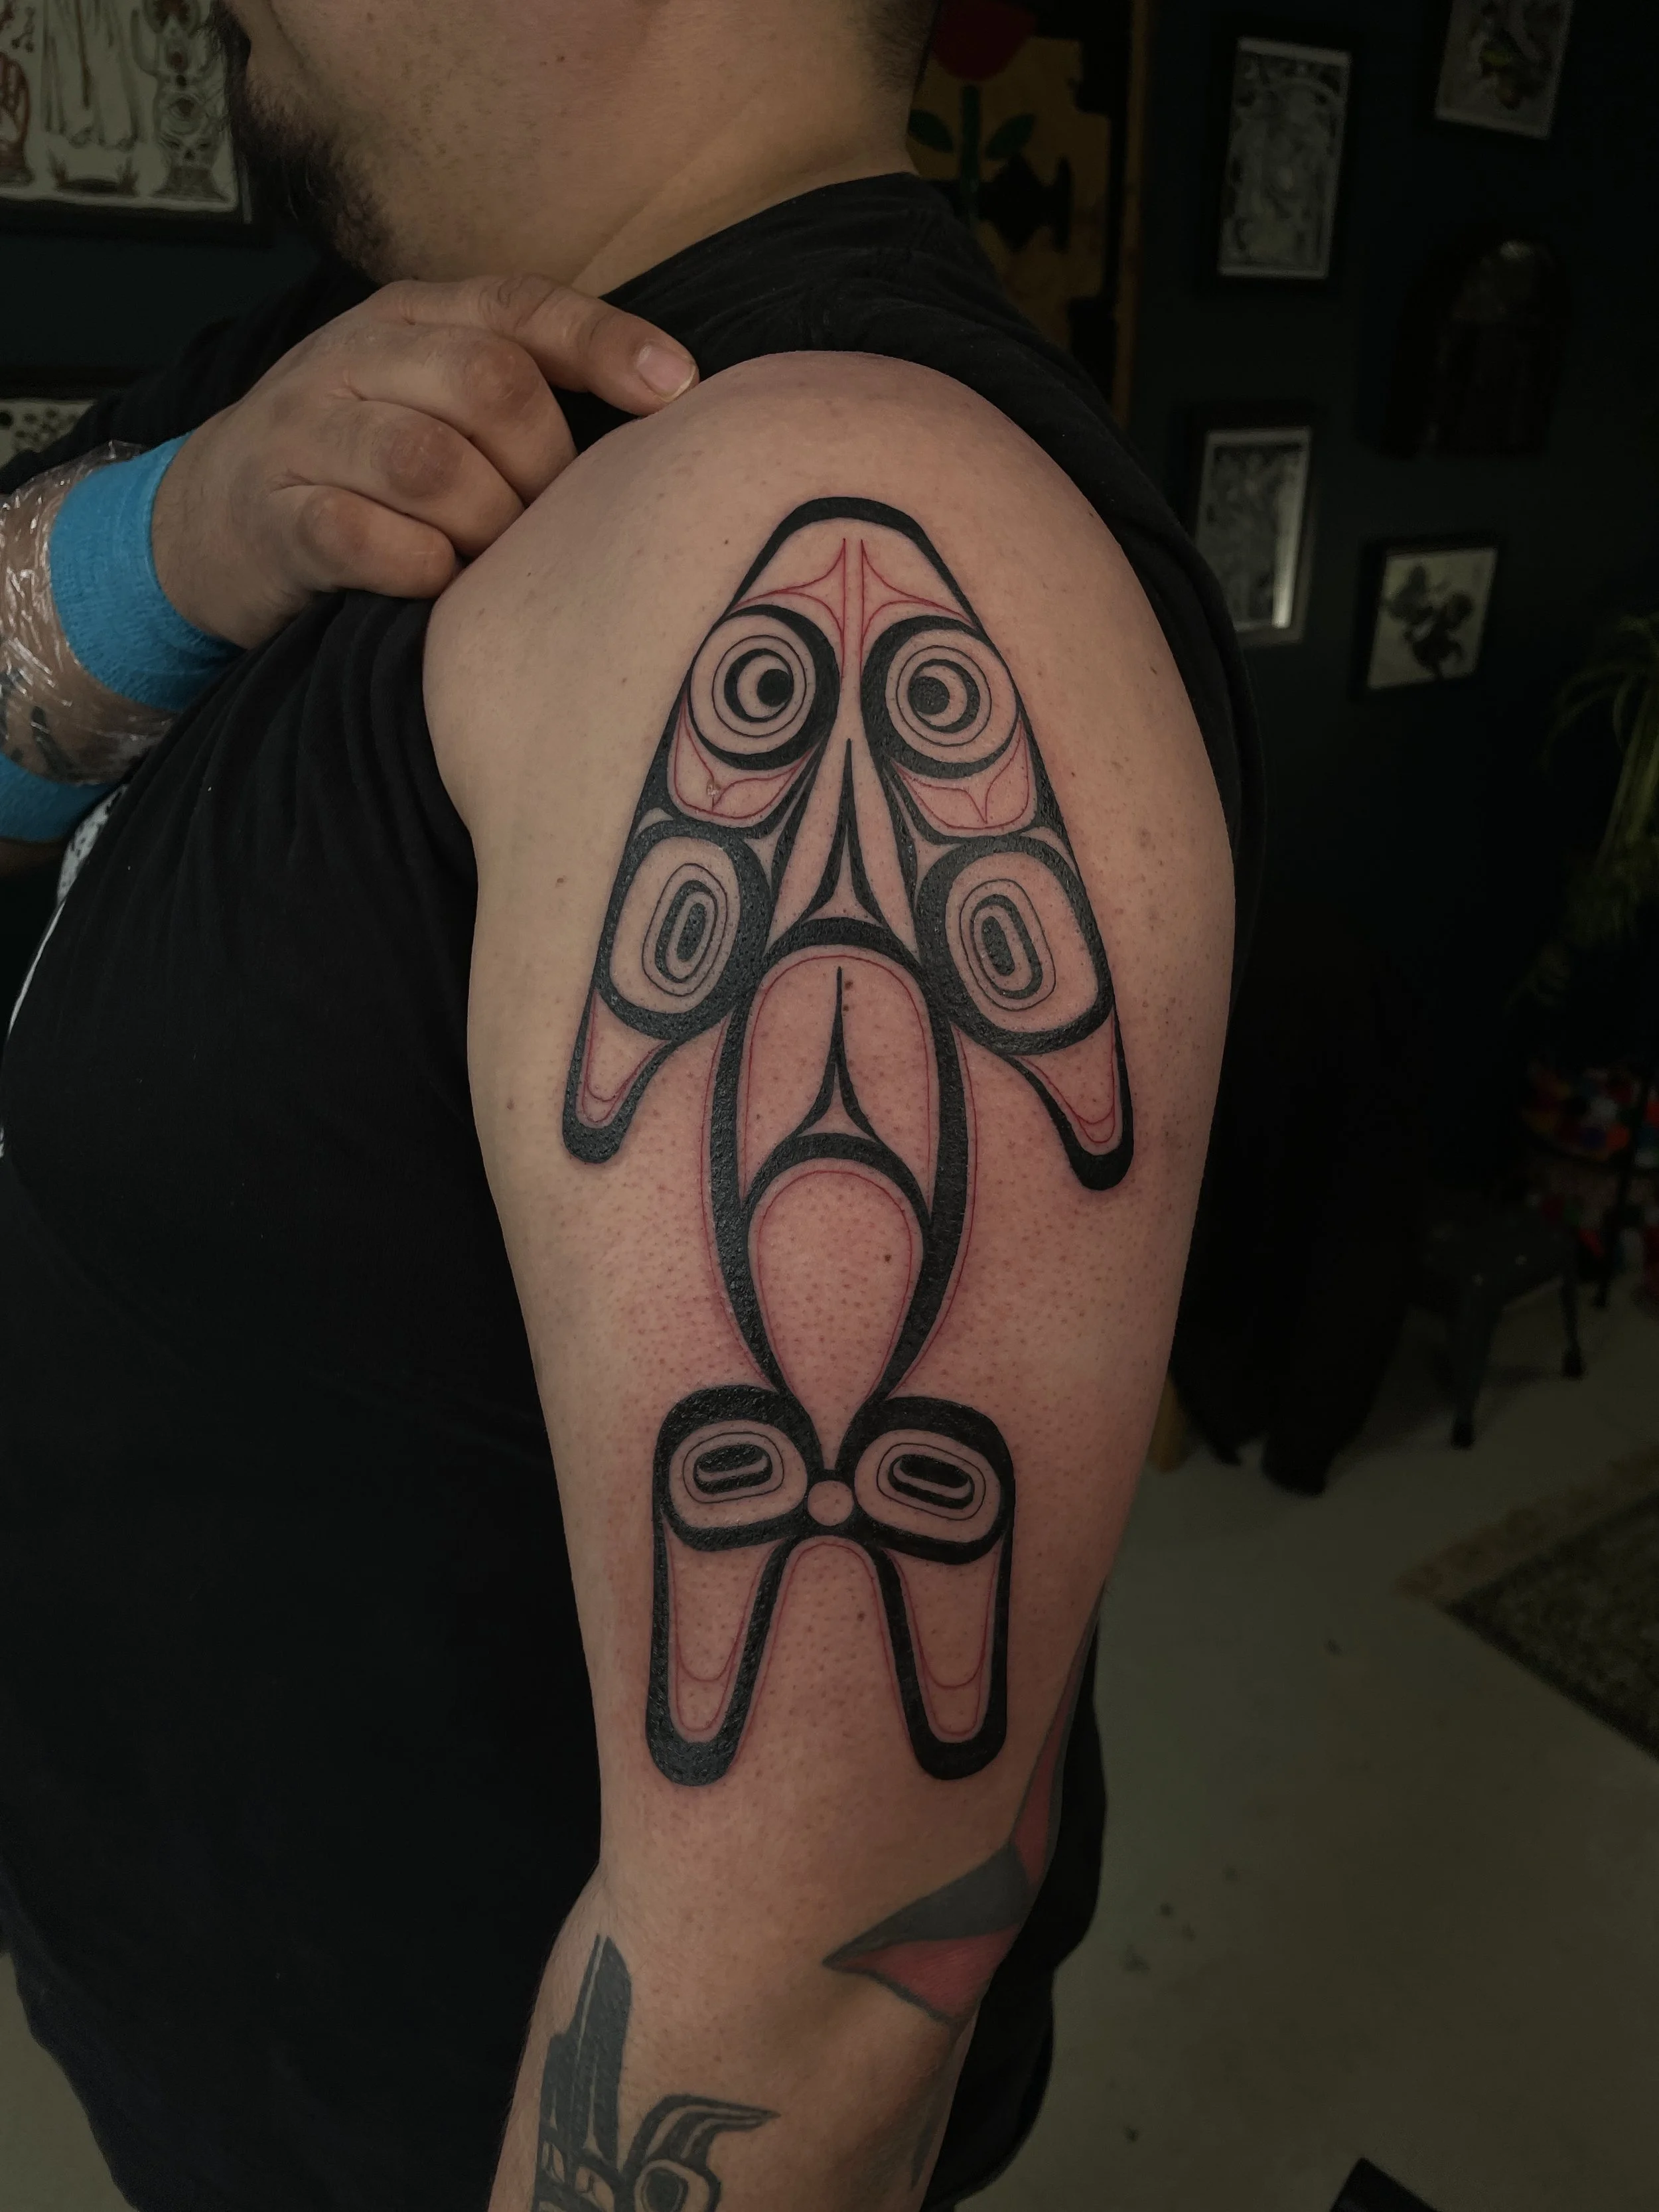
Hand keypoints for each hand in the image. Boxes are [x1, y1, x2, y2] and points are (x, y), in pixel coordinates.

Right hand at [151, 274, 698, 648]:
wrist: (209, 524)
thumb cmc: (361, 471)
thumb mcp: (432, 401)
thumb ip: (523, 390)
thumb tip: (670, 417)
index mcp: (411, 319)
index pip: (520, 308)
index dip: (604, 344)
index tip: (677, 390)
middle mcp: (356, 357)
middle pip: (487, 384)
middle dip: (540, 465)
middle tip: (545, 524)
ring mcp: (307, 433)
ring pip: (429, 464)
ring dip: (484, 524)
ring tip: (490, 562)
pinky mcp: (275, 516)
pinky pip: (364, 538)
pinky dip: (418, 569)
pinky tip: (433, 585)